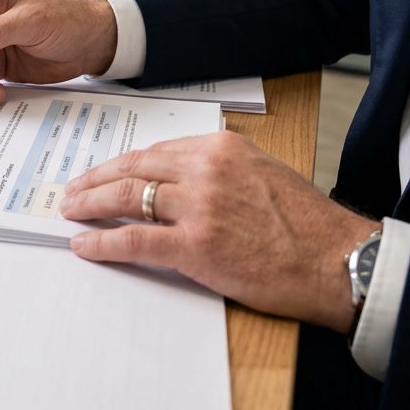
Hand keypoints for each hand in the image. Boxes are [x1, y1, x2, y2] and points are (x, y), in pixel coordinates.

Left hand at [60, 130, 379, 331]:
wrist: (338, 261)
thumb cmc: (306, 224)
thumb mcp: (262, 173)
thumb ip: (220, 169)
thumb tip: (179, 179)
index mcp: (221, 147)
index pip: (155, 151)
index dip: (122, 164)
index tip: (102, 172)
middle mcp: (205, 169)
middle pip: (133, 168)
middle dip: (95, 180)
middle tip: (72, 190)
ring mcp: (199, 206)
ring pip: (126, 197)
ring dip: (90, 205)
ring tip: (70, 212)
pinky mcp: (195, 245)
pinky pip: (134, 239)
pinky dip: (103, 241)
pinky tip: (85, 245)